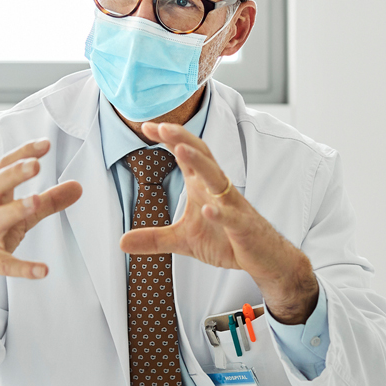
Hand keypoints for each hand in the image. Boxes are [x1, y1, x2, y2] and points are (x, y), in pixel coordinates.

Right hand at [0, 139, 81, 298]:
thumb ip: (48, 202)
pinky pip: (4, 266)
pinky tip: (42, 269)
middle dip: (13, 174)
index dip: (22, 155)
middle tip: (35, 165)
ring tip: (35, 201)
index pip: (3, 170)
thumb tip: (77, 186)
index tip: (44, 144)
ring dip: (15, 209)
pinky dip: (22, 268)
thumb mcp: (20, 218)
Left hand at [119, 122, 317, 323]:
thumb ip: (153, 238)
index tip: (146, 125)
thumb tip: (121, 242)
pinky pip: (232, 217)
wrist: (265, 259)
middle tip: (161, 126)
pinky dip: (221, 212)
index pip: (186, 155)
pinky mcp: (244, 227)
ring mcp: (233, 207)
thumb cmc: (228, 241)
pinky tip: (208, 208)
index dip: (168, 139)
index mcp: (203, 186)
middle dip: (182, 139)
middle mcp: (218, 190)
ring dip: (200, 163)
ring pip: (217, 178)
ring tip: (181, 150)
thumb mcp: (183, 241)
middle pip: (202, 156)